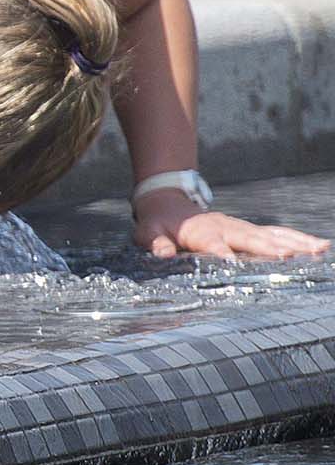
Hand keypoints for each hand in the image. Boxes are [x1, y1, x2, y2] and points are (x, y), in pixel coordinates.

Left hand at [133, 191, 329, 259]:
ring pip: (271, 234)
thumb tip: (162, 252)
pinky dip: (298, 238)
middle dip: (270, 248)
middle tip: (292, 256)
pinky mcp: (250, 230)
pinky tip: (319, 246)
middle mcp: (226, 227)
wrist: (167, 202)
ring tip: (320, 249)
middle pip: (251, 239)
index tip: (235, 263)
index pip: (213, 244)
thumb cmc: (157, 222)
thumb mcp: (147, 232)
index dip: (223, 253)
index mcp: (201, 231)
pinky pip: (277, 233)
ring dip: (295, 242)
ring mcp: (241, 227)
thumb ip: (155, 242)